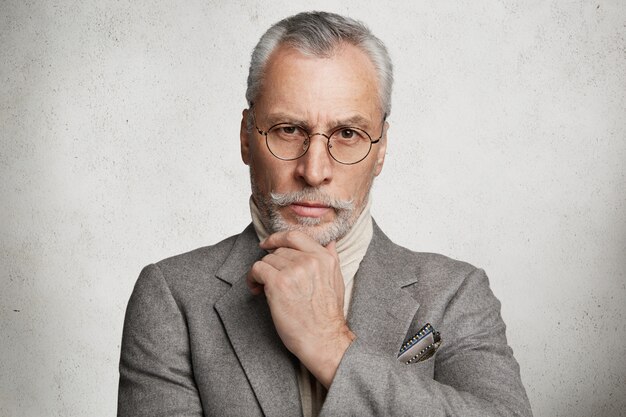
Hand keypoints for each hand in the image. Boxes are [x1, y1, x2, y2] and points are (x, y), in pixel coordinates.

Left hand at [247, 230, 355, 387]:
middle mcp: (309, 260)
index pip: (295, 236)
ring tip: (263, 288)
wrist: (323, 339)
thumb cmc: (327, 316)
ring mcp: (293, 270)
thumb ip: (331, 258)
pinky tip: (256, 289)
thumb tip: (330, 242)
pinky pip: (257, 269)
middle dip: (271, 265)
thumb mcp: (337, 280)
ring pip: (266, 260)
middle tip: (268, 279)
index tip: (267, 245)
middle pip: (278, 251)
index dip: (277, 238)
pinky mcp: (278, 283)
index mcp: (324, 258)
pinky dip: (253, 278)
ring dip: (261, 273)